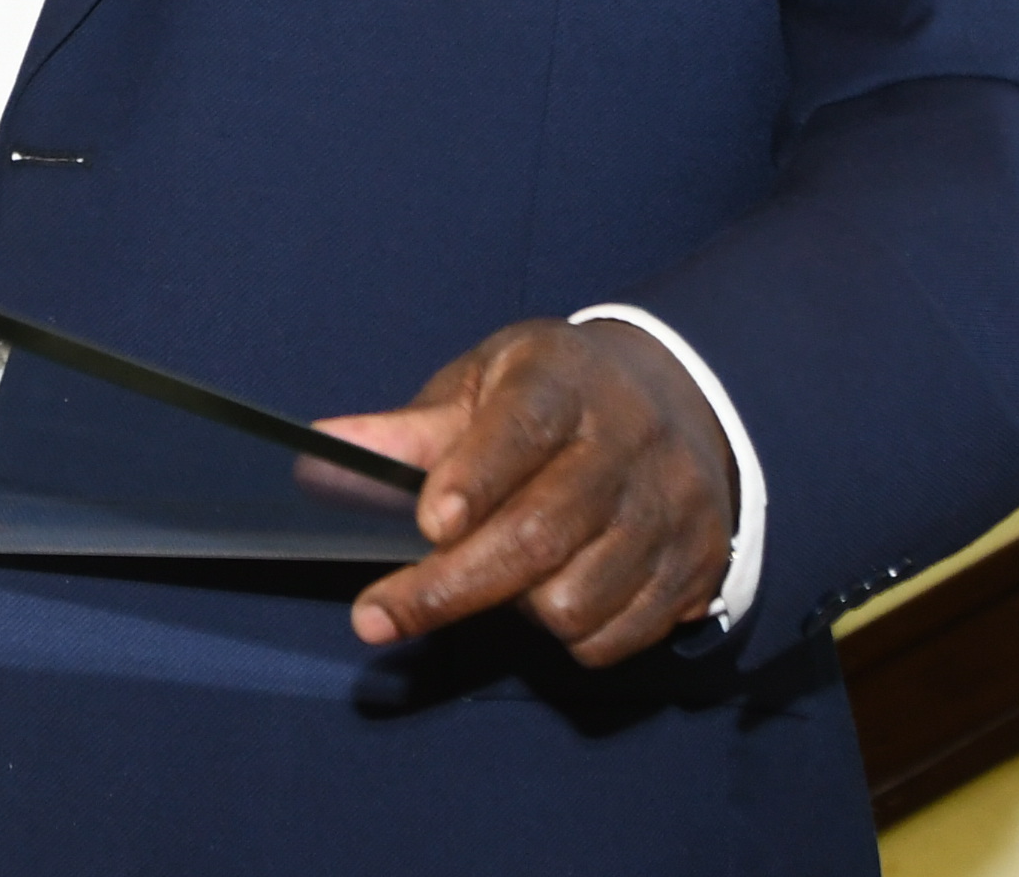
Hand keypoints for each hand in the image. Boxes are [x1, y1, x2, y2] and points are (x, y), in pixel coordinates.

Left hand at [318, 320, 736, 666]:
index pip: (522, 427)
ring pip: (576, 599)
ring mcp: (670, 506)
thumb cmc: (554, 397)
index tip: (429, 524)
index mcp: (563, 380)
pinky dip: (571, 634)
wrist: (678, 397)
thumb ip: (407, 431)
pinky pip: (616, 637)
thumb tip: (320, 451)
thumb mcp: (482, 386)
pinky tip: (560, 589)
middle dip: (451, 586)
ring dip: (517, 609)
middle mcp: (628, 440)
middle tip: (377, 618)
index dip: (476, 477)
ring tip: (505, 572)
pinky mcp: (698, 563)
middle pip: (540, 533)